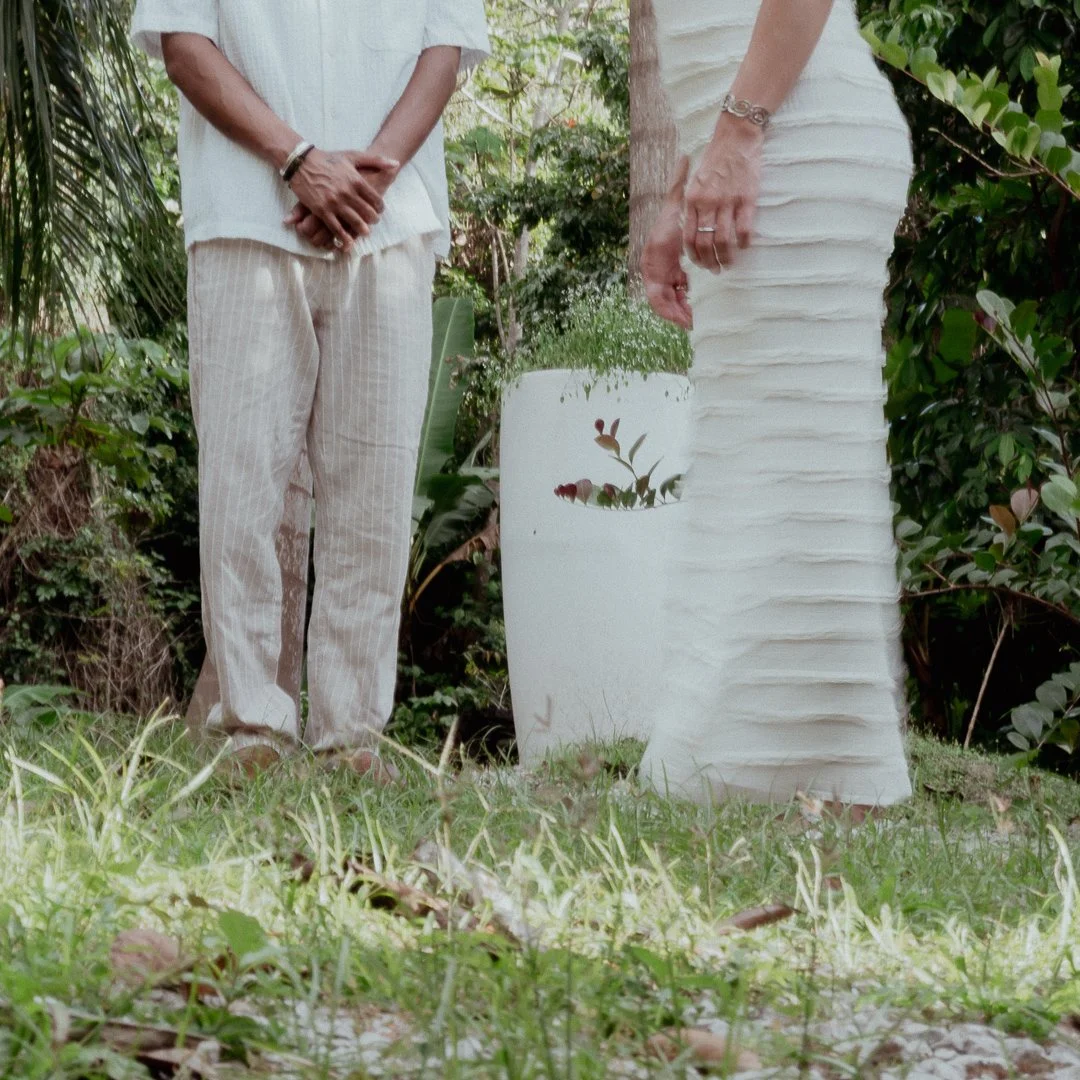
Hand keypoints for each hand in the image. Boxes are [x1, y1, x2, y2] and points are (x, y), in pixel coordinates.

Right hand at [284, 149, 398, 250]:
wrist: (301, 162)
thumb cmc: (328, 158)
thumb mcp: (353, 155)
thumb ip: (376, 160)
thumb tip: (396, 163)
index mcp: (356, 180)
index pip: (375, 200)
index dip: (380, 208)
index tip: (379, 210)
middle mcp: (347, 192)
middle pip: (367, 213)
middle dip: (373, 220)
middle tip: (373, 222)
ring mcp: (334, 203)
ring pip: (354, 222)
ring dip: (362, 230)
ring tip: (365, 232)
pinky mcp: (322, 210)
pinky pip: (336, 228)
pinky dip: (344, 238)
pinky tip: (348, 243)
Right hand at [642, 200, 692, 330]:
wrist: (681, 201)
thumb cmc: (673, 220)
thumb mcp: (667, 245)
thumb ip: (668, 271)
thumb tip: (674, 298)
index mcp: (651, 270)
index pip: (657, 302)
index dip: (671, 314)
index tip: (688, 322)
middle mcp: (657, 273)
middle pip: (666, 303)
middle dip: (681, 314)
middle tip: (698, 322)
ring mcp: (668, 271)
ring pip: (675, 298)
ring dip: (686, 307)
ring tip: (701, 314)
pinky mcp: (679, 267)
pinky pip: (682, 288)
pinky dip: (691, 296)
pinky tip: (703, 298)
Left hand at [683, 115, 762, 271]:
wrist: (736, 138)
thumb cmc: (716, 160)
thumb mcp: (696, 182)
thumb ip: (694, 205)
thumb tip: (693, 229)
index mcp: (692, 200)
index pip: (688, 237)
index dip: (694, 255)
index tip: (700, 264)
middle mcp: (707, 203)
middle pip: (705, 243)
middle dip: (709, 262)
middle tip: (716, 269)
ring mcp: (727, 201)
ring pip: (723, 240)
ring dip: (726, 256)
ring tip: (730, 263)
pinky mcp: (746, 199)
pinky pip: (744, 228)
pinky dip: (744, 242)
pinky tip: (745, 246)